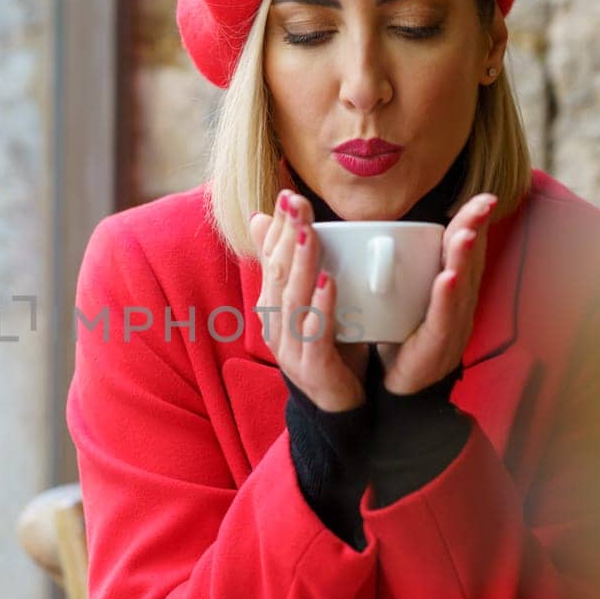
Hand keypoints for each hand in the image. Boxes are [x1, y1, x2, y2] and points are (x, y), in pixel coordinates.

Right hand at [248, 190, 369, 411]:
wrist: (338, 405)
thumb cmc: (328, 348)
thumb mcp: (310, 300)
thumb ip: (294, 262)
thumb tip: (261, 217)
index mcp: (273, 305)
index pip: (271, 258)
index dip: (278, 226)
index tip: (287, 193)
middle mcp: (275, 323)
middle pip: (278, 273)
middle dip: (287, 235)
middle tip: (295, 200)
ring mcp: (290, 346)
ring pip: (293, 299)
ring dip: (301, 263)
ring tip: (309, 232)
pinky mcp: (311, 367)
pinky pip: (315, 334)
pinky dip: (322, 306)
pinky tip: (329, 283)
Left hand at [378, 193, 497, 394]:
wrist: (395, 389)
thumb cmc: (399, 338)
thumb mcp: (403, 296)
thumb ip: (402, 267)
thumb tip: (382, 229)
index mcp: (451, 291)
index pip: (464, 251)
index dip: (473, 223)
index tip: (484, 197)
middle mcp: (459, 306)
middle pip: (470, 263)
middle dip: (475, 230)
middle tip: (483, 203)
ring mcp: (452, 327)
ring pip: (461, 287)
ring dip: (464, 258)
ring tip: (465, 232)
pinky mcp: (436, 347)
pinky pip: (443, 319)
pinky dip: (446, 297)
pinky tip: (449, 279)